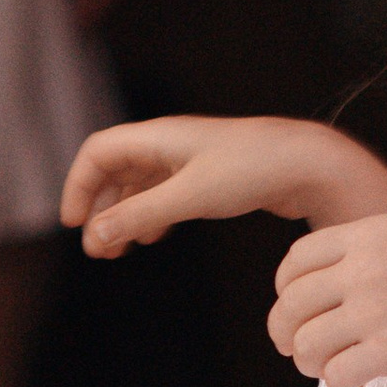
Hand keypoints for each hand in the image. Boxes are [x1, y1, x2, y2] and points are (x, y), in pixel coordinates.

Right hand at [63, 114, 386, 256]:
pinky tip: (153, 237)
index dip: (79, 186)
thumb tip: (94, 235)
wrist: (311, 164)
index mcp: (159, 136)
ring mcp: (192, 159)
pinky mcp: (212, 176)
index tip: (75, 225)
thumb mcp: (191, 196)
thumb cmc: (254, 170)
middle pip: (115, 169)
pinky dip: (151, 215)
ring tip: (118, 250)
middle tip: (96, 249)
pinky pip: (166, 193)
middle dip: (100, 207)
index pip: (98, 152)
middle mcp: (171, 143)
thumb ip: (141, 215)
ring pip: (141, 185)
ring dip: (124, 215)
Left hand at [268, 211, 386, 386]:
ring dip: (312, 364)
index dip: (286, 291)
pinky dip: (339, 385)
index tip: (298, 309)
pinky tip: (357, 384)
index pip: (295, 263)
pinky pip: (337, 375)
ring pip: (306, 345)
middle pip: (290, 307)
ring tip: (332, 369)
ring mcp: (374, 310)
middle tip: (300, 350)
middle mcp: (361, 270)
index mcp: (367, 236)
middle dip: (286, 334)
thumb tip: (349, 281)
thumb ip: (377, 251)